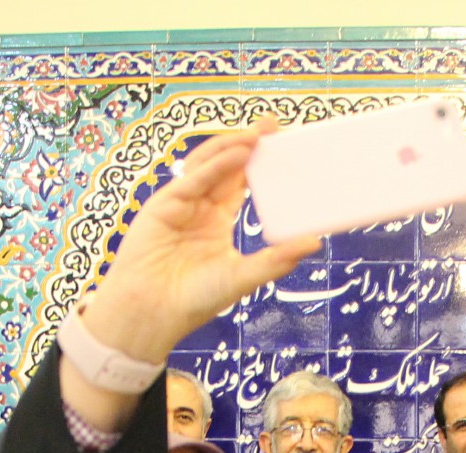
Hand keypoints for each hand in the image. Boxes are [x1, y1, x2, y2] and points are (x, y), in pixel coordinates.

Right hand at [79, 122, 320, 362]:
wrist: (152, 314)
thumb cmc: (192, 300)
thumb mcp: (242, 277)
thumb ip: (275, 260)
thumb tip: (314, 242)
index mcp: (216, 222)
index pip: (241, 182)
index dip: (260, 163)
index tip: (283, 145)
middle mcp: (199, 208)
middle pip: (226, 166)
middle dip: (248, 143)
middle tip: (273, 125)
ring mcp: (180, 204)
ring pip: (208, 165)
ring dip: (232, 147)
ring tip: (258, 133)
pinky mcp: (163, 206)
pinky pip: (192, 180)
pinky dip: (215, 165)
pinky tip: (238, 153)